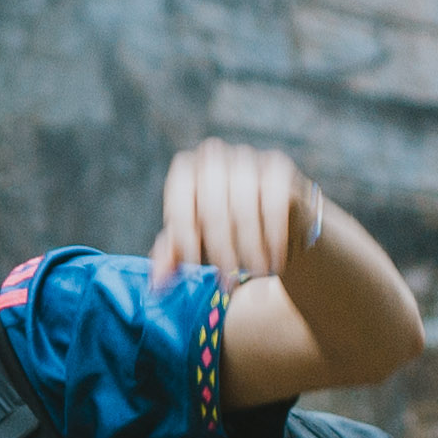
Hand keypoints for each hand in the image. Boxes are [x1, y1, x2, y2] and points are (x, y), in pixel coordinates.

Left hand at [149, 139, 320, 282]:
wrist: (272, 212)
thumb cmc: (223, 226)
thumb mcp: (194, 239)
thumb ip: (173, 255)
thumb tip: (158, 281)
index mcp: (186, 169)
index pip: (180, 194)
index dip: (185, 230)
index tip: (194, 263)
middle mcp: (214, 157)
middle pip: (212, 203)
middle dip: (219, 246)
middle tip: (227, 276)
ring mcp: (247, 158)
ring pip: (244, 205)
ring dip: (249, 245)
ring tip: (255, 271)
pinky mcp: (278, 166)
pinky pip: (274, 203)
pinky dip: (273, 236)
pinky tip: (275, 258)